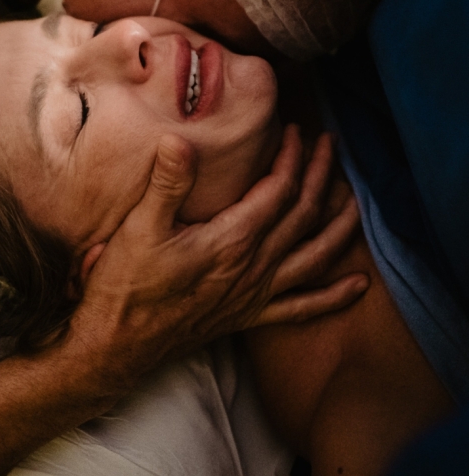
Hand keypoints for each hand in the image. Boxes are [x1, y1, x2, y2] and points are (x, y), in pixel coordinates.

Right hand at [68, 125, 367, 386]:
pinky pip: (302, 307)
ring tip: (356, 202)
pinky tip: (359, 286)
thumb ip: (166, 184)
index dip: (290, 157)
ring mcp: (254, 294)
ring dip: (339, 227)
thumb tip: (180, 140)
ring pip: (314, 257)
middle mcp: (252, 267)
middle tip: (329, 146)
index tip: (294, 130)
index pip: (277, 190)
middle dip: (319, 176)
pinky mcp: (248, 316)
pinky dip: (333, 296)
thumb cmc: (124, 286)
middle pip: (303, 215)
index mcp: (231, 240)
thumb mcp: (138, 227)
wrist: (117, 345)